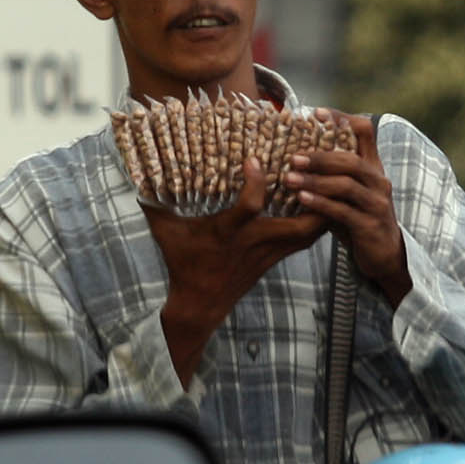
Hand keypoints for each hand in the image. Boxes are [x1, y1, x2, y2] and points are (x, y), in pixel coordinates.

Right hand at [149, 158, 327, 385]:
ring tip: (328, 184)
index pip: (249, 207)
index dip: (255, 183)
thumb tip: (136, 174)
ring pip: (308, 236)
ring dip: (320, 211)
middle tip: (318, 171)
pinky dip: (315, 223)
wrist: (200, 304)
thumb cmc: (183, 263)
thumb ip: (153, 204)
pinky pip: (303, 242)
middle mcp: (254, 242)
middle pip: (296, 227)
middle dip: (311, 202)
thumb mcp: (165, 233)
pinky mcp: (275, 259)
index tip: (254, 159)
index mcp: (228, 232)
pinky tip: (321, 206)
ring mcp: (268, 253)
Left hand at [282, 115, 410, 305]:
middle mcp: (379, 181)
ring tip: (289, 178)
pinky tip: (301, 198)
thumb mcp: (347, 192)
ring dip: (315, 180)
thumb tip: (293, 155)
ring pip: (346, 185)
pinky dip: (320, 203)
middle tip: (292, 157)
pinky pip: (343, 211)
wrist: (384, 255)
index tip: (316, 113)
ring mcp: (377, 203)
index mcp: (373, 166)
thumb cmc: (358, 218)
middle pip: (351, 159)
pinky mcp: (370, 225)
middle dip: (319, 156)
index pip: (364, 131)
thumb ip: (331, 174)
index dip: (342, 117)